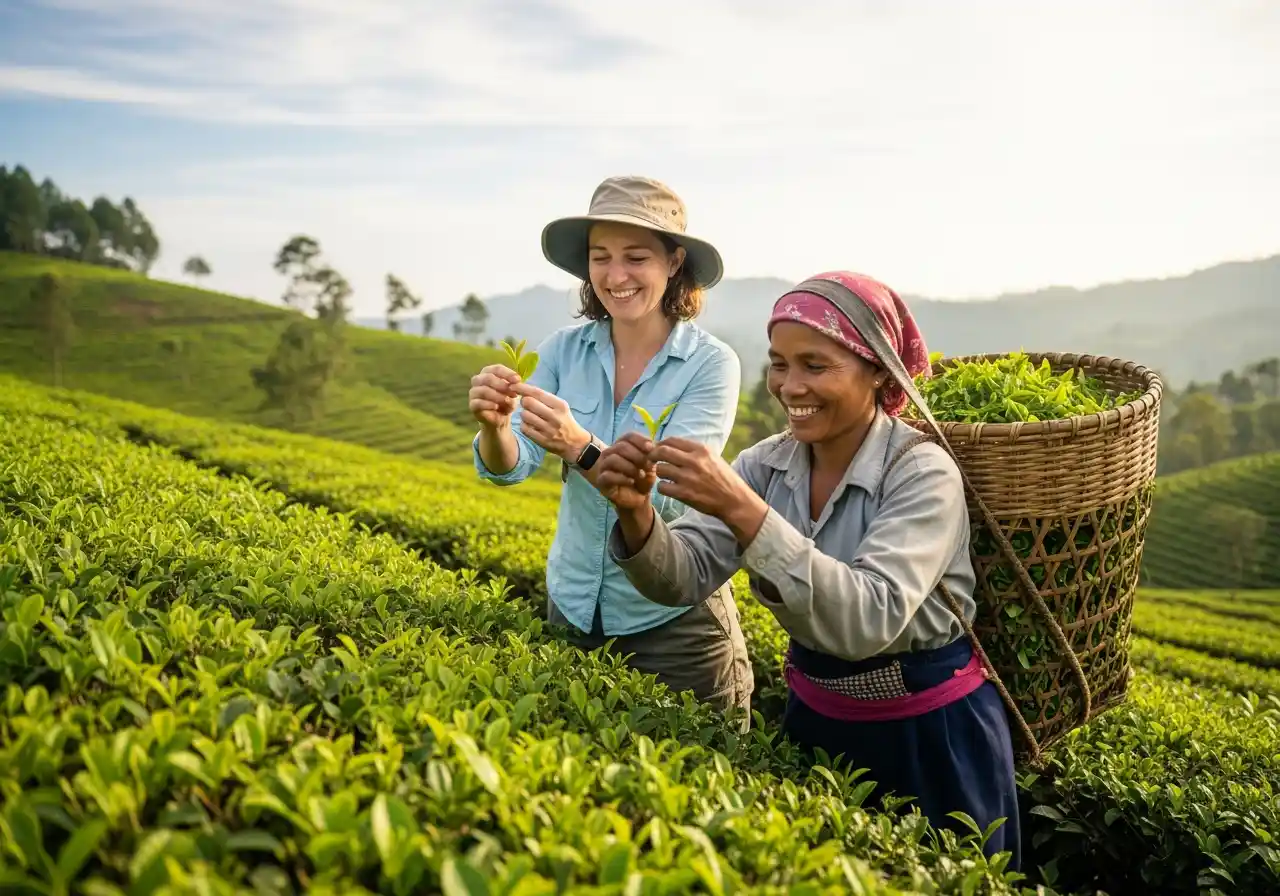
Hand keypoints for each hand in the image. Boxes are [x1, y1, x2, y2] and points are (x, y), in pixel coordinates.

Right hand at [469, 364, 519, 427]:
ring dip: (497, 396)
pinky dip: (488, 404)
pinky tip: (496, 407)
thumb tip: (516, 384)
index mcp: (489, 372)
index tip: (518, 380)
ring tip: (506, 401)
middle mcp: (479, 380)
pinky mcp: (472, 405)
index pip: (496, 369)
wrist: (500, 417)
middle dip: (502, 385)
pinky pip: (478, 402)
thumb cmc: (505, 400)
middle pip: (488, 378)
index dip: (507, 374)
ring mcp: (474, 392)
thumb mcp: (512, 393)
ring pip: (483, 390)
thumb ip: (514, 387)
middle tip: (513, 393)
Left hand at [510, 382, 589, 460]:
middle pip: (528, 402)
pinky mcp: (542, 440)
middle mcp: (555, 416)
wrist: (575, 443)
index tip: (513, 386)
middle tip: (526, 404)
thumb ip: (545, 398)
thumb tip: (524, 389)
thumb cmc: (565, 420)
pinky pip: (525, 428)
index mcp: (560, 405)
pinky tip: (530, 425)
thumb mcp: (561, 407)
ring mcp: (548, 430)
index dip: (523, 388)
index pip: (538, 392)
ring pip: (524, 415)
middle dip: (523, 401)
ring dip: (524, 414)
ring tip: (530, 416)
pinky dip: (524, 425)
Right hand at [596, 432, 657, 511]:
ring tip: (641, 475)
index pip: (629, 436)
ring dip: (630, 467)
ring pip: (613, 459)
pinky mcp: (601, 480)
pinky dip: (622, 478)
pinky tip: (631, 481)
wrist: (637, 497)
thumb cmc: (642, 477)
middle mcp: (610, 452)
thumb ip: (652, 454)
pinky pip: (608, 475)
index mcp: (622, 445)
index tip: (651, 448)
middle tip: (649, 466)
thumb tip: (656, 445)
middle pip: (621, 446)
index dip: (640, 440)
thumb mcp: (650, 464)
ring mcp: (604, 466)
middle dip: (637, 456)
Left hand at [649, 436, 768, 543]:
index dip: (661, 444)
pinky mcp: (684, 494)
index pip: (672, 440)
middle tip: (653, 461)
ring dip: (659, 473)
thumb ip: (694, 451)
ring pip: (660, 469)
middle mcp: (694, 461)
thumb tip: (672, 446)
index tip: (658, 450)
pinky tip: (669, 489)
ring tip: (666, 477)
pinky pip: (662, 487)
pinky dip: (663, 488)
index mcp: (701, 450)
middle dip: (653, 456)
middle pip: (662, 451)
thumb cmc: (723, 478)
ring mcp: (688, 478)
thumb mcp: (713, 458)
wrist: (734, 500)